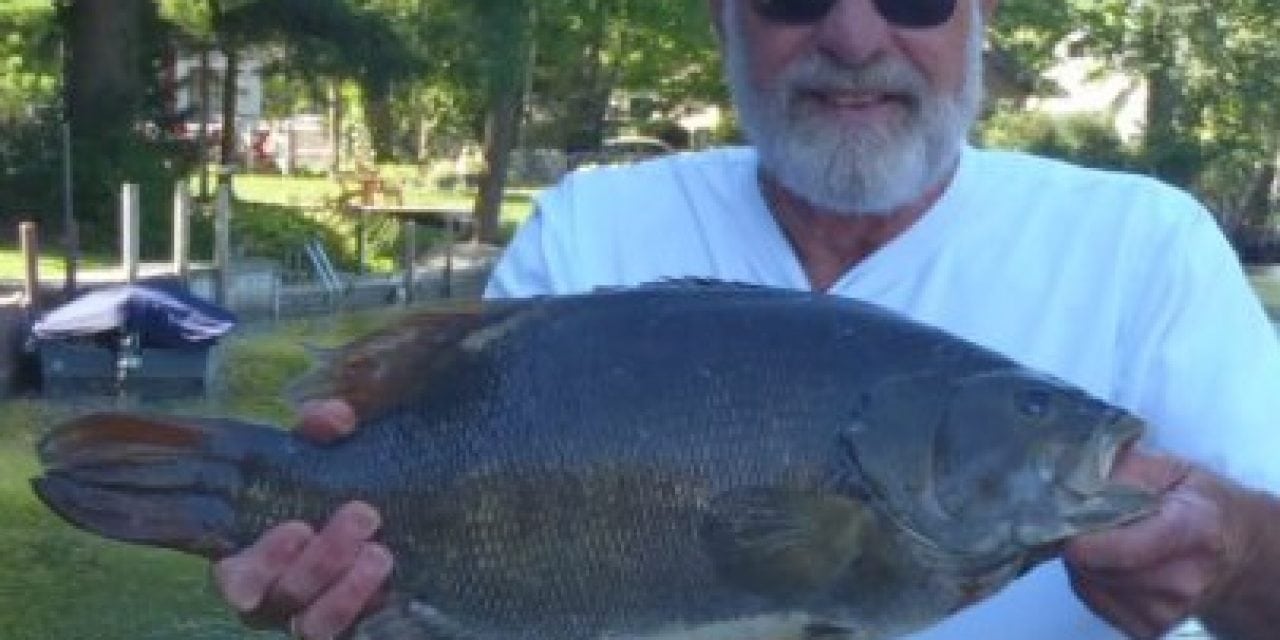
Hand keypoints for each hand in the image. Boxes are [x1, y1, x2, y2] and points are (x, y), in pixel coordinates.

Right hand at [213, 399, 391, 639]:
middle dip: (323, 558)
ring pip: (316, 625)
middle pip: (284, 597)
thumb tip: (334, 416)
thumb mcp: (319, 450)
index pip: (234, 578)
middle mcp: (274, 597)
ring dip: (348, 591)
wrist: (374, 509)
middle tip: (364, 513)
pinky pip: (355, 633)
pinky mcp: (350, 626)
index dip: (254, 567)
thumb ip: (320, 429)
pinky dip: (372, 606)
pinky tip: (396, 580)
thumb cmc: (325, 482)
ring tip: (381, 553)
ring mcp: (310, 617)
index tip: (296, 528)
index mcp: (250, 558)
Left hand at [1064, 449, 1253, 638]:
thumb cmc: (1198, 502)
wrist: (1236, 549)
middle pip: (1101, 568)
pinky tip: (1108, 562)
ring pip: (1091, 585)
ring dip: (1083, 561)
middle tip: (1083, 521)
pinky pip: (1095, 602)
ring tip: (1101, 539)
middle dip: (1078, 542)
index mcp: (1194, 529)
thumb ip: (1121, 470)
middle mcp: (1185, 578)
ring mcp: (1170, 610)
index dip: (1084, 536)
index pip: (1123, 549)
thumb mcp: (1167, 469)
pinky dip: (1091, 580)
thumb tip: (1072, 481)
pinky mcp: (1151, 628)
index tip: (1066, 518)